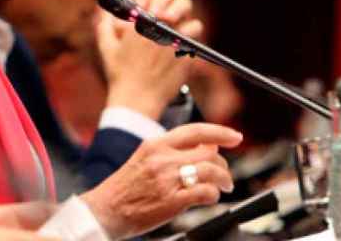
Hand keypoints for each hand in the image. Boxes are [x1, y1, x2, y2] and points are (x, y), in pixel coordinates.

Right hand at [80, 123, 241, 238]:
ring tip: (223, 187)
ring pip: (211, 171)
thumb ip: (172, 151)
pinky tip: (210, 198)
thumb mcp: (144, 158)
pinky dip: (214, 195)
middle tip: (224, 175)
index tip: (235, 136)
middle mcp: (162, 159)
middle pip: (208, 153)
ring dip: (224, 179)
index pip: (195, 131)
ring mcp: (168, 180)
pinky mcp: (172, 201)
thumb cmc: (124, 188)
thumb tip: (205, 145)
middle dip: (223, 165)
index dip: (220, 132)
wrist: (105, 210)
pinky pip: (205, 192)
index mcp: (155, 145)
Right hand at [97, 0, 201, 118]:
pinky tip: (183, 41)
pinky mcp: (186, 51)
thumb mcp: (106, 47)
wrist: (137, 100)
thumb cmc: (119, 74)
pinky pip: (195, 33)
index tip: (148, 4)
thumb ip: (104, 25)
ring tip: (176, 28)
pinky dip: (191, 35)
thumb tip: (107, 12)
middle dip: (169, 2)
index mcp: (137, 20)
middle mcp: (157, 25)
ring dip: (182, 19)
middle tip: (165, 14)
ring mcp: (174, 38)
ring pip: (188, 16)